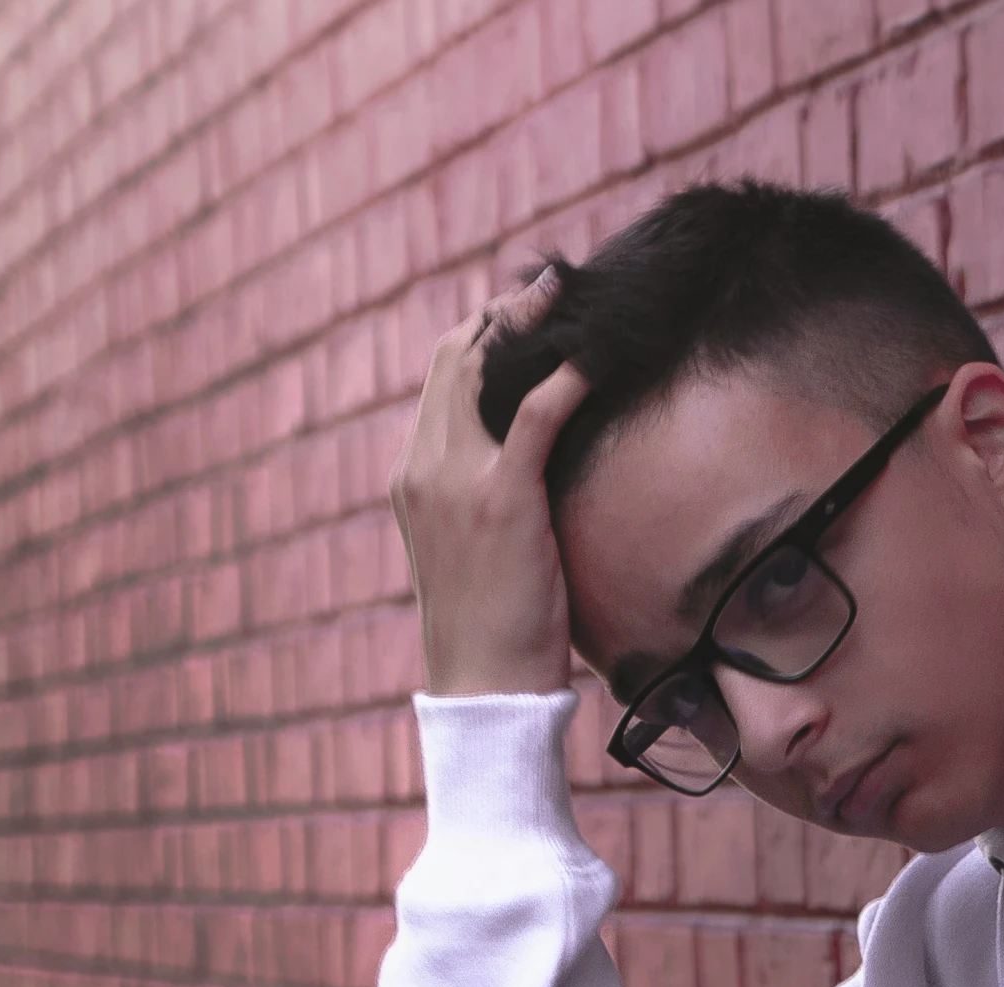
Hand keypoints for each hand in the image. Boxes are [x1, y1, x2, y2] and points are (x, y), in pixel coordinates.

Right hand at [389, 269, 590, 695]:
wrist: (482, 683)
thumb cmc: (494, 625)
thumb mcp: (477, 547)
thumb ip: (485, 496)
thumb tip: (532, 465)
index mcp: (412, 476)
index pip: (439, 381)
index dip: (479, 336)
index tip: (521, 311)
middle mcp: (422, 467)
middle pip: (453, 358)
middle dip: (501, 313)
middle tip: (551, 285)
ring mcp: (455, 481)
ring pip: (480, 370)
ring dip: (526, 325)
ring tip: (568, 296)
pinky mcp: (500, 499)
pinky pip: (534, 415)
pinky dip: (564, 377)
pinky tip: (592, 358)